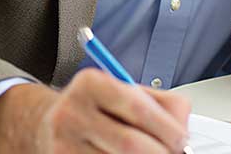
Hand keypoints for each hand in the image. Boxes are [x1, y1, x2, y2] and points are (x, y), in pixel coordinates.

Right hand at [0, 69, 190, 152]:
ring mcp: (62, 144)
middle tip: (174, 153)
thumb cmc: (99, 106)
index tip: (182, 139)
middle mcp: (71, 113)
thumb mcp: (128, 92)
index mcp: (91, 83)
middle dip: (160, 152)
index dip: (166, 128)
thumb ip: (163, 104)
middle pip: (129, 144)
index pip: (138, 108)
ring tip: (152, 153)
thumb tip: (182, 131)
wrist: (48, 123)